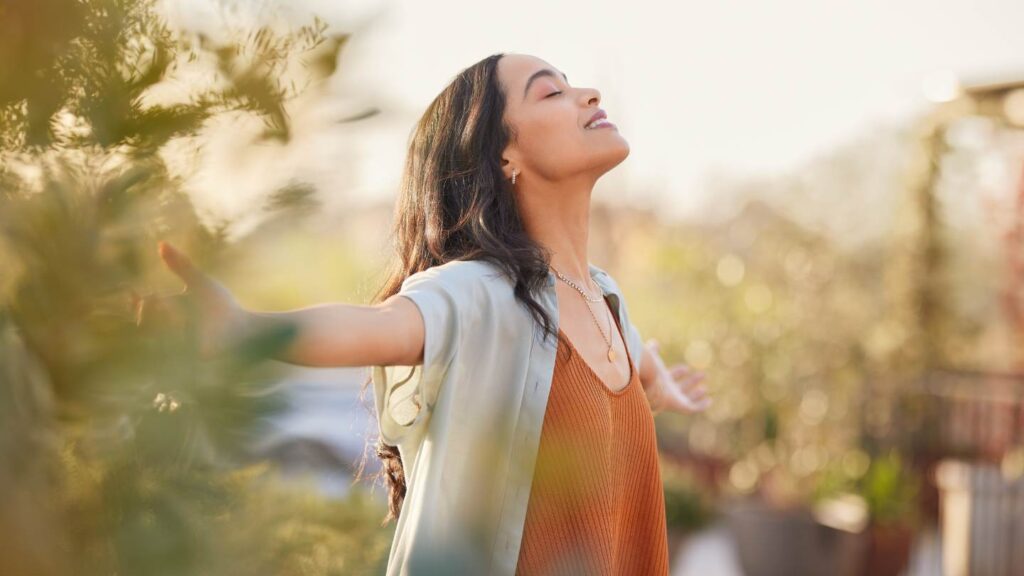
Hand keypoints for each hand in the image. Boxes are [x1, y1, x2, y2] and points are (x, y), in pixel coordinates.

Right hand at [130, 240, 248, 358]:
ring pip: (154, 338)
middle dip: (150, 311)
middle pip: (144, 323)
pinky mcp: (186, 360)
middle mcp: (168, 332)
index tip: (133, 293)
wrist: (245, 329)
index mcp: (169, 313)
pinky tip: (184, 327)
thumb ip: (181, 265)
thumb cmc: (223, 307)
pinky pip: (170, 352)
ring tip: (178, 314)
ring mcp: (176, 348)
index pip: (143, 309)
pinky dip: (175, 337)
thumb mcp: (200, 283)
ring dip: (164, 322)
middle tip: (160, 301)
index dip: (136, 303)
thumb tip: (161, 243)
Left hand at [644, 338, 711, 414]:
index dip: (678, 373)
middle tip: (702, 375)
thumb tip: (654, 342)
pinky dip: (701, 405)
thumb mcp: (652, 358)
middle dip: (691, 382)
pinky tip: (709, 401)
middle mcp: (668, 391)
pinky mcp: (681, 406)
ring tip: (704, 388)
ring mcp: (674, 400)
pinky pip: (693, 408)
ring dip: (696, 394)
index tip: (686, 368)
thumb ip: (652, 351)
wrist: (648, 386)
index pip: (671, 377)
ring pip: (687, 398)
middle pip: (681, 388)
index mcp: (660, 380)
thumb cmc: (649, 372)